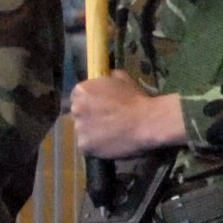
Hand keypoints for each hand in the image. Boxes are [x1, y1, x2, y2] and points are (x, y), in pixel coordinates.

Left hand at [69, 69, 186, 158]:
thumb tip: (107, 77)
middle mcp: (76, 109)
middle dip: (88, 116)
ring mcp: (79, 129)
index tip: (99, 105)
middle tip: (105, 120)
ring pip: (82, 131)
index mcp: (81, 90)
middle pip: (78, 113)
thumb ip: (109, 78)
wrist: (146, 123)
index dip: (89, 101)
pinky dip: (96, 146)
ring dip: (92, 132)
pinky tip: (109, 143)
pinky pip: (87, 146)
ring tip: (109, 134)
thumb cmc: (136, 99)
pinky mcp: (85, 146)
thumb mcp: (122, 79)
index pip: (77, 96)